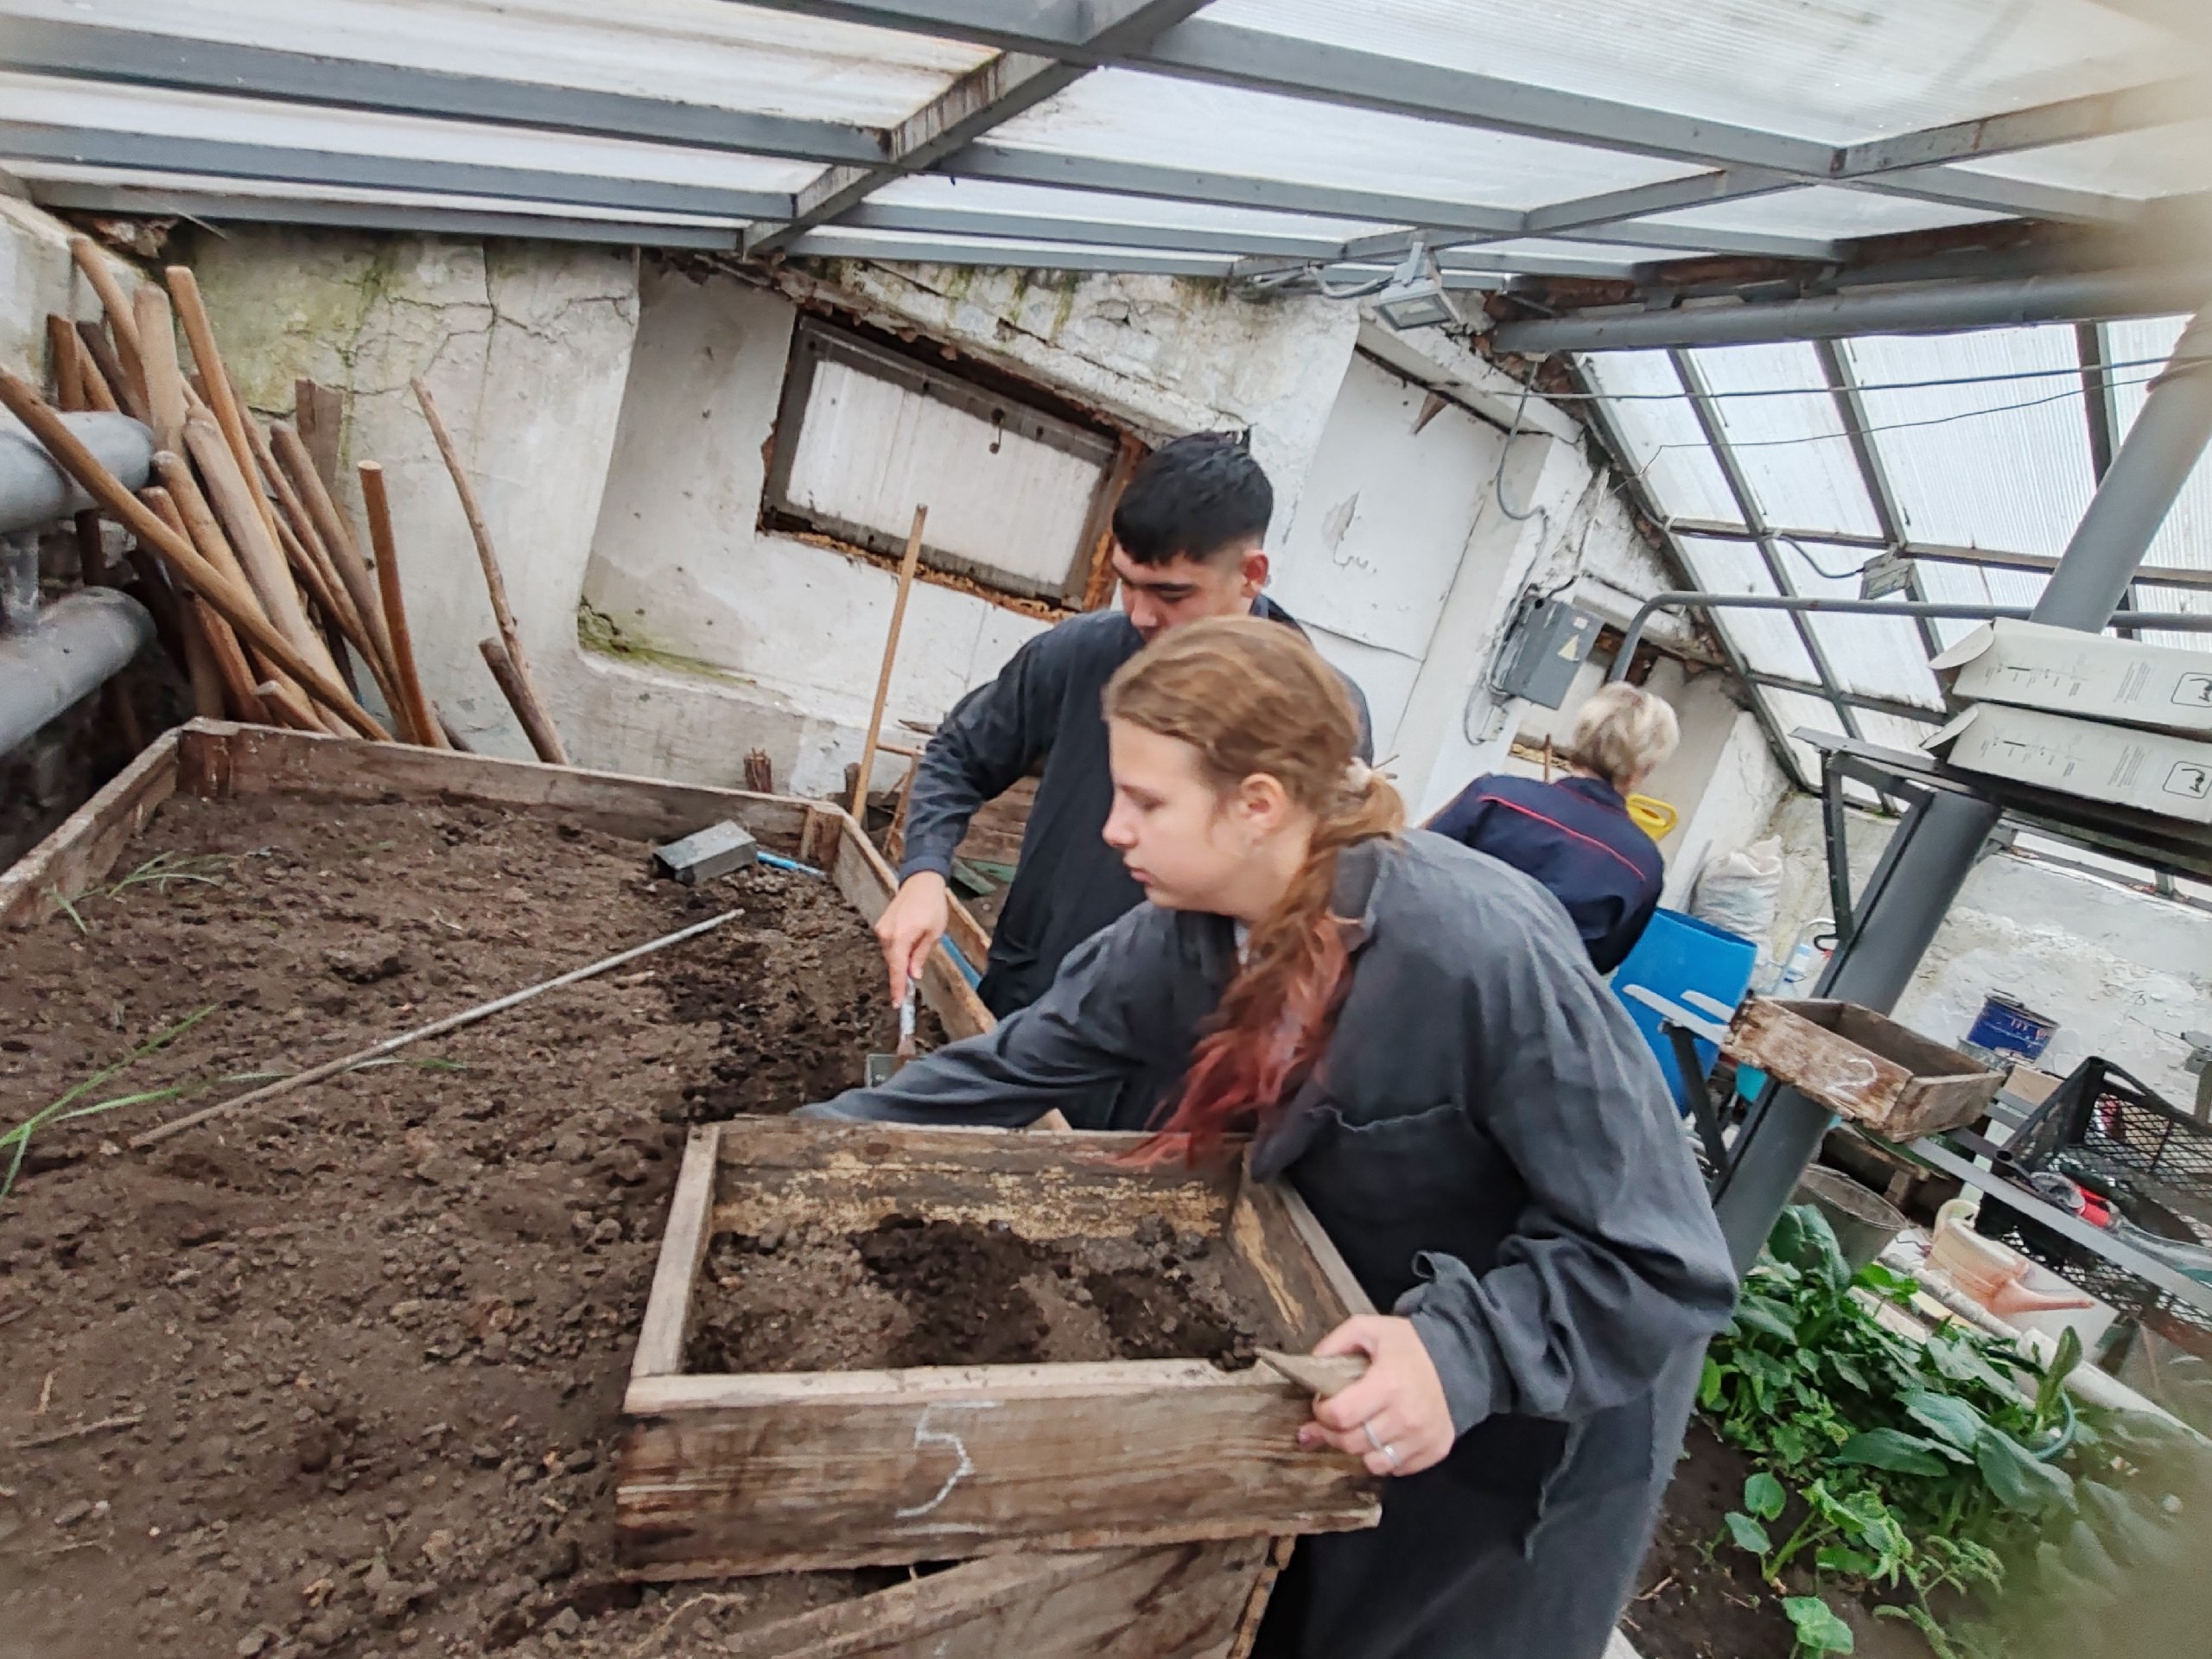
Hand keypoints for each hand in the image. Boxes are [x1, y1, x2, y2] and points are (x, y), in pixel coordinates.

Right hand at [875, 871, 948, 1005]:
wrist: (921, 881)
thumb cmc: (932, 905)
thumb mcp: (933, 934)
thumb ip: (920, 955)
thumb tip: (913, 975)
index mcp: (901, 938)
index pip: (897, 970)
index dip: (898, 989)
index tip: (898, 1004)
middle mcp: (886, 935)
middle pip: (893, 963)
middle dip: (902, 973)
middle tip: (913, 982)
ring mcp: (881, 929)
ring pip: (891, 954)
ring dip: (901, 959)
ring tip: (919, 946)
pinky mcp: (881, 925)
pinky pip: (889, 944)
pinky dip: (898, 949)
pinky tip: (910, 942)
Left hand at [1297, 1315, 1454, 1477]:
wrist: (1457, 1358)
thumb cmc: (1407, 1344)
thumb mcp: (1367, 1328)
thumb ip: (1334, 1344)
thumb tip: (1309, 1369)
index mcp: (1387, 1384)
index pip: (1339, 1415)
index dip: (1321, 1413)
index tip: (1322, 1404)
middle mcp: (1406, 1417)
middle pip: (1351, 1443)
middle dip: (1332, 1433)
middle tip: (1330, 1421)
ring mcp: (1422, 1438)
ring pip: (1372, 1463)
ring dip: (1358, 1449)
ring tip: (1358, 1430)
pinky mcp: (1435, 1451)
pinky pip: (1397, 1470)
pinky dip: (1384, 1458)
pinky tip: (1383, 1438)